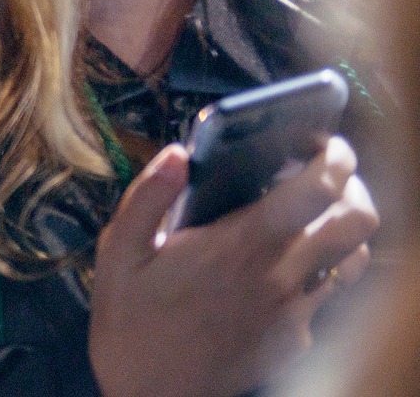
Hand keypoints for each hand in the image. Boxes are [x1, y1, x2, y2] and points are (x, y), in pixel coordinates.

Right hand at [88, 137, 376, 396]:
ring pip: (357, 258)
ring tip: (314, 215)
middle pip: (359, 220)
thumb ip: (147, 197)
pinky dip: (320, 270)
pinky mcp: (297, 338)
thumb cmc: (131, 322)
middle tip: (325, 173)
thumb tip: (176, 153)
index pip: (319, 190)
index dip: (332, 156)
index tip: (316, 141)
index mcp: (240, 246)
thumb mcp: (119, 253)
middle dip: (354, 185)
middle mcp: (281, 276)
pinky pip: (329, 295)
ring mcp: (296, 312)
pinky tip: (282, 266)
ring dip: (345, 228)